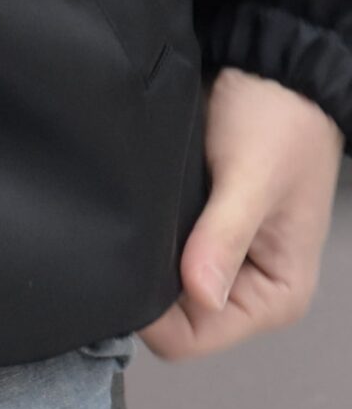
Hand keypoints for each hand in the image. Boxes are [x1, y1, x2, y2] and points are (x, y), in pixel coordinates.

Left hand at [140, 65, 343, 358]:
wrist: (273, 68)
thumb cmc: (279, 118)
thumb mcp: (252, 176)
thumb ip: (223, 237)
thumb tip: (199, 292)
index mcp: (275, 297)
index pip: (192, 339)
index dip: (154, 313)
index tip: (129, 266)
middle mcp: (248, 291)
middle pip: (171, 323)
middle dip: (146, 287)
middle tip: (129, 235)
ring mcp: (221, 267)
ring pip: (158, 293)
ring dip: (143, 261)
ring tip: (137, 220)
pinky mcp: (198, 239)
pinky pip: (157, 260)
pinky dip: (144, 242)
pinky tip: (139, 215)